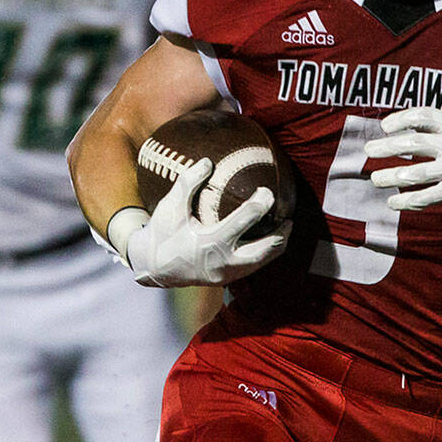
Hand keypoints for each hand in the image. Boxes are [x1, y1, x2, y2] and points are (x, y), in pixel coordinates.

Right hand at [126, 158, 289, 286]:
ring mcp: (225, 274)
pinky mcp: (227, 280)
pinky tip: (271, 238)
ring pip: (261, 261)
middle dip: (279, 233)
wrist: (152, 267)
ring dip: (277, 244)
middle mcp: (220, 262)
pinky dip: (266, 252)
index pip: (241, 223)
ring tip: (287, 227)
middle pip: (261, 249)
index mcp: (208, 243)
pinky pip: (253, 266)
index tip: (267, 191)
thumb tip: (208, 161)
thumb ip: (188, 183)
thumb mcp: (170, 207)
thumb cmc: (163, 232)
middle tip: (288, 217)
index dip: (258, 206)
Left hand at [364, 107, 441, 212]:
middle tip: (368, 150)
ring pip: (415, 172)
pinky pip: (426, 197)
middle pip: (413, 143)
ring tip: (375, 178)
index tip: (385, 126)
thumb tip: (412, 124)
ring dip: (391, 176)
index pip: (423, 115)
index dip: (400, 119)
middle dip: (387, 147)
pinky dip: (407, 200)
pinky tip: (393, 202)